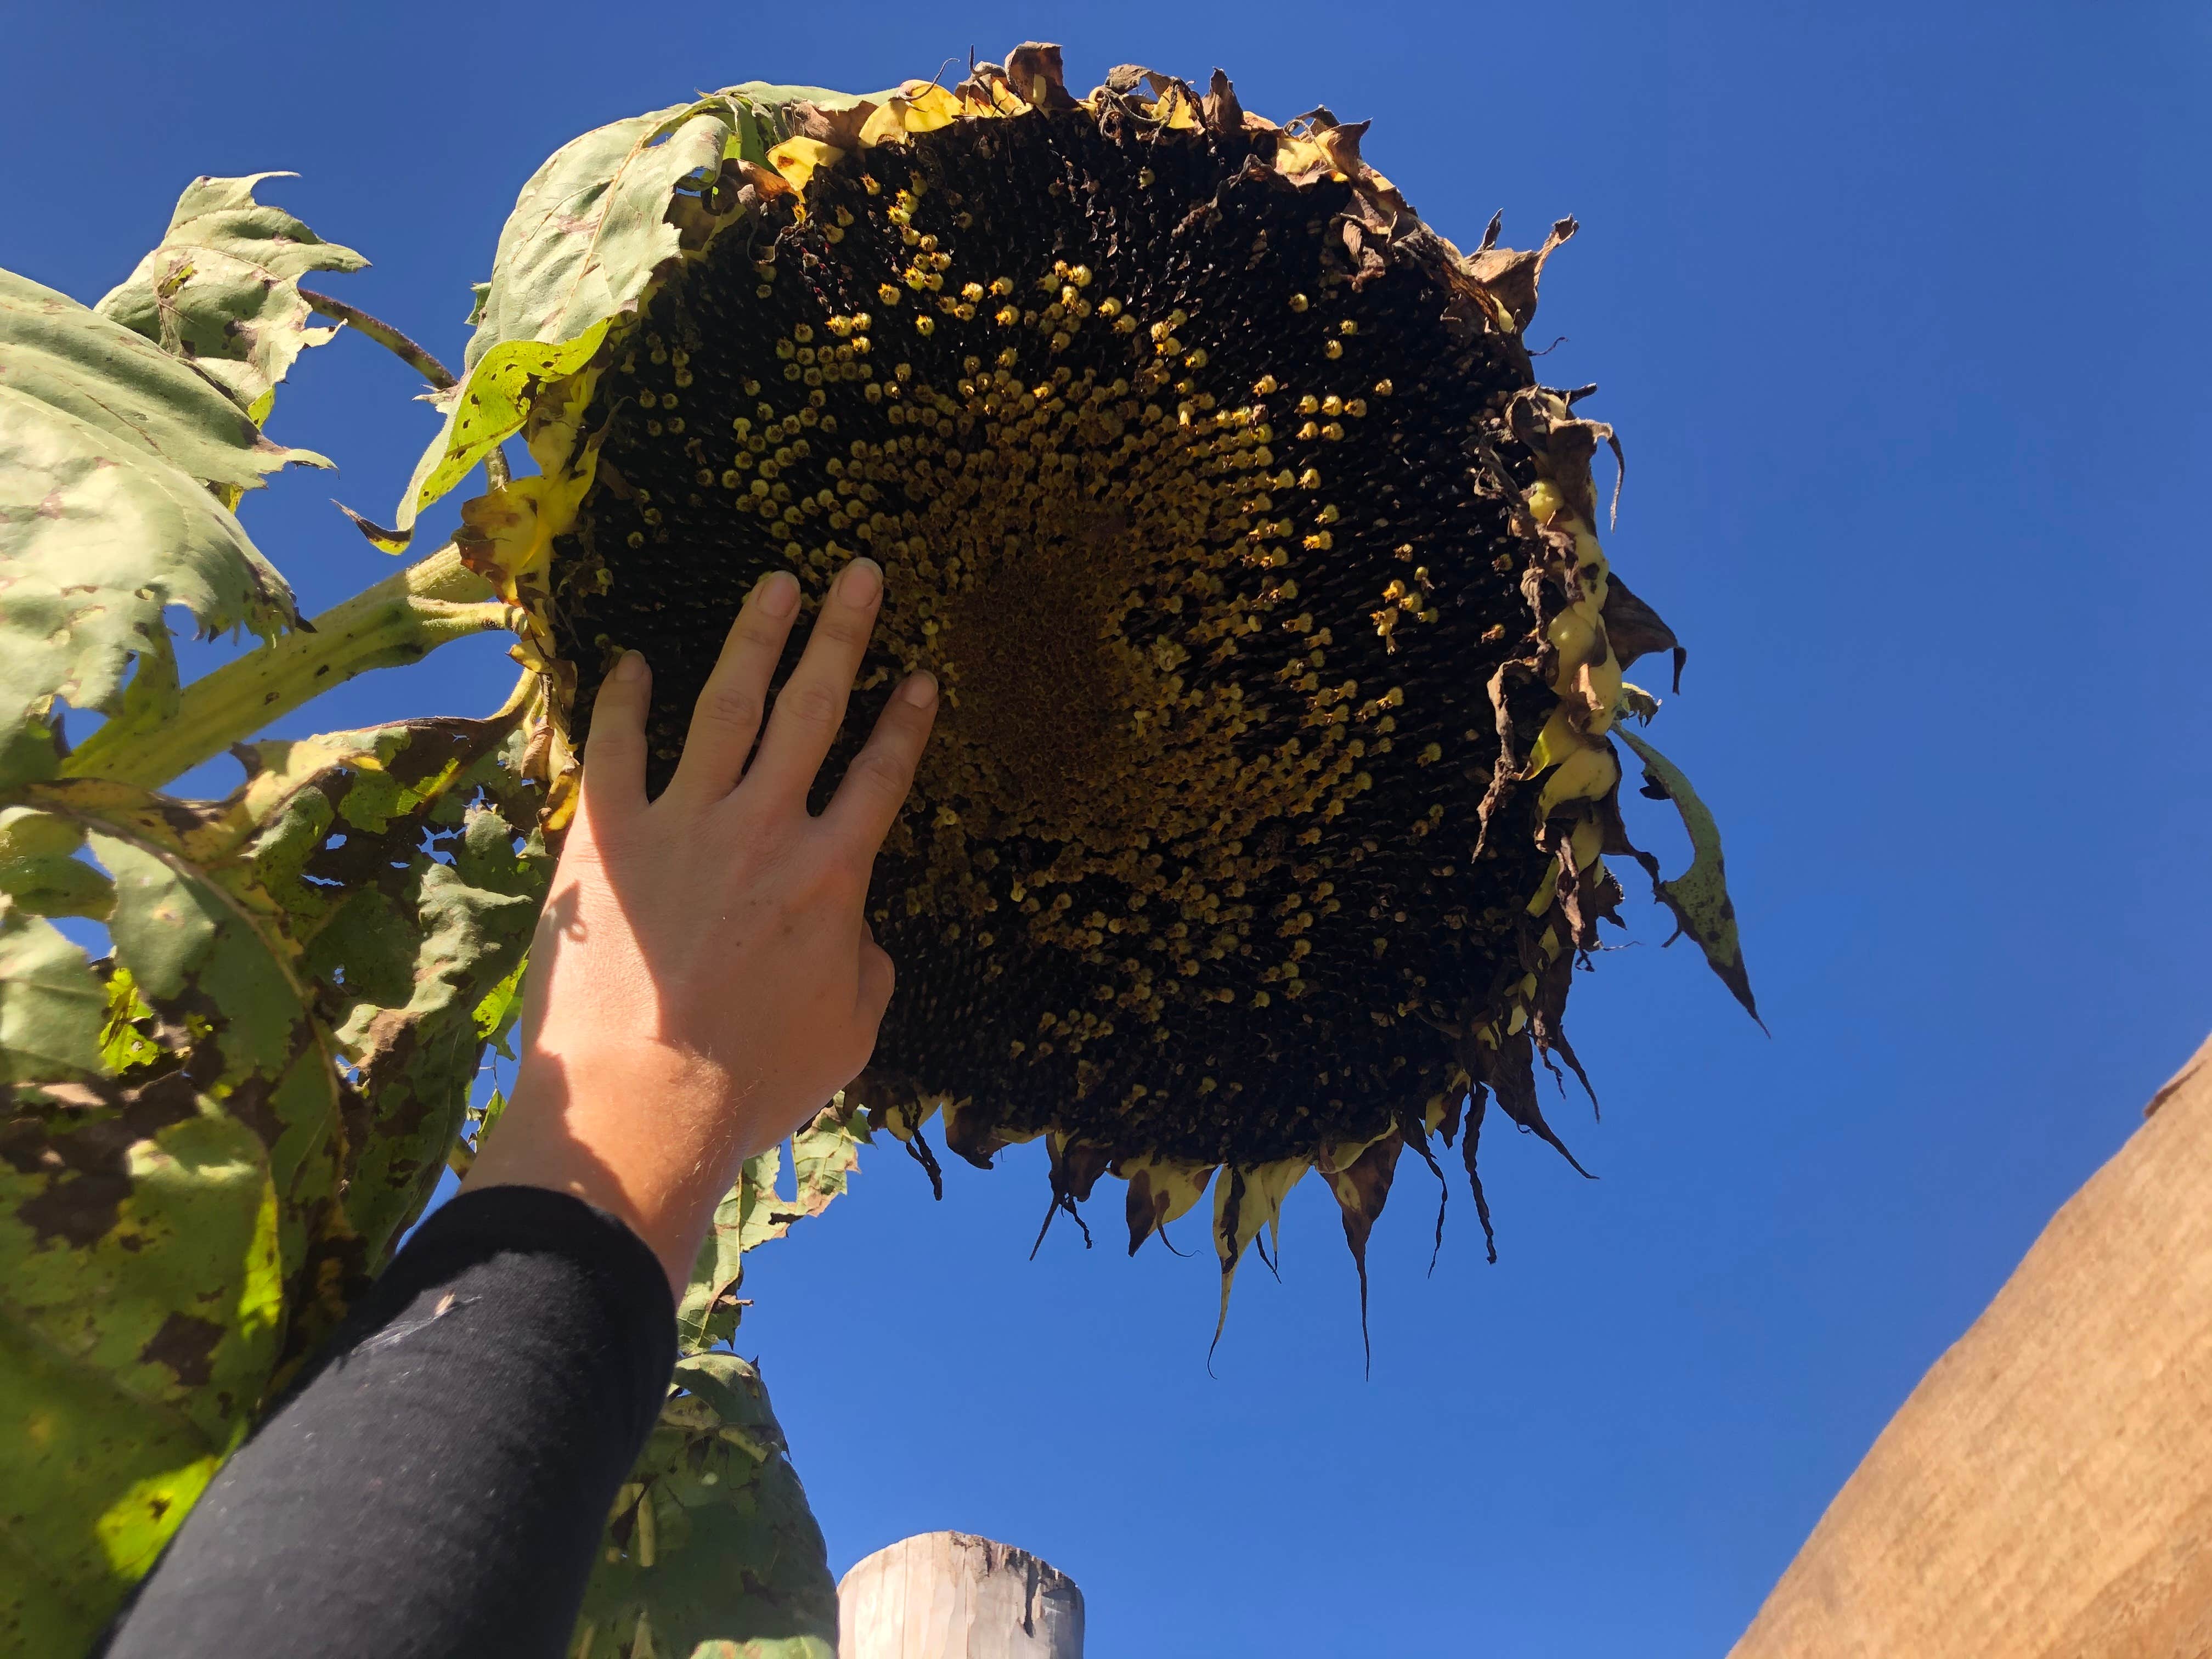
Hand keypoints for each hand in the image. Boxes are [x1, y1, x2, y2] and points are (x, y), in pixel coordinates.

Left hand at [464, 557, 937, 1290]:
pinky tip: (630, 660)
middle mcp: (765, 831)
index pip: (881, 777)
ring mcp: (683, 827)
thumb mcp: (847, 1034)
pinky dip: (623, 701)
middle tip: (860, 574)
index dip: (906, 722)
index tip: (921, 675)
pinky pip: (616, 752)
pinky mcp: (606, 842)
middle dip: (843, 636)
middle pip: (814, 712)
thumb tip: (858, 933)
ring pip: (726, 709)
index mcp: (832, 877)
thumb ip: (866, 969)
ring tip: (775, 584)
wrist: (642, 1108)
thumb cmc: (753, 1084)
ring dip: (754, 640)